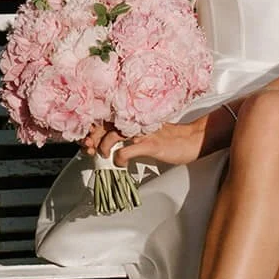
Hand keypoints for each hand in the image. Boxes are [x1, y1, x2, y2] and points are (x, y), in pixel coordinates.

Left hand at [82, 117, 209, 167]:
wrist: (190, 140)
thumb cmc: (168, 137)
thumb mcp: (144, 131)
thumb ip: (127, 132)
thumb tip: (106, 141)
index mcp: (134, 115)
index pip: (107, 115)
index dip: (93, 127)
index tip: (87, 138)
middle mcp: (136, 119)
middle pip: (105, 123)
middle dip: (93, 137)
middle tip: (90, 148)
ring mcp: (143, 131)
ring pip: (112, 135)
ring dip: (104, 147)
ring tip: (105, 156)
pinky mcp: (150, 144)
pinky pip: (126, 151)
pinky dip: (119, 159)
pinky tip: (121, 164)